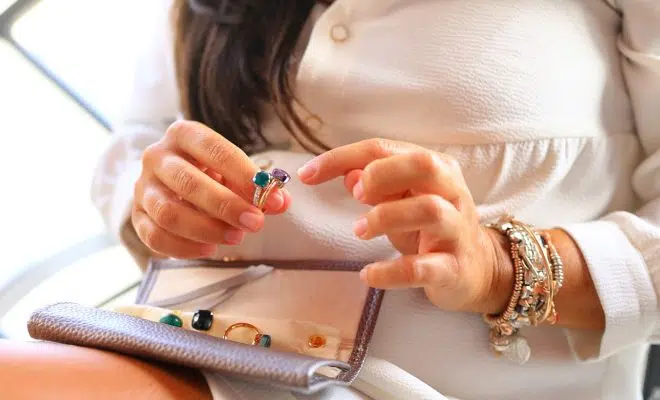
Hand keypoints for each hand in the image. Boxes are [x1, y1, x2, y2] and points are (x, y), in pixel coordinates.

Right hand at [132, 120, 290, 258]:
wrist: (168, 180)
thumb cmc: (209, 172)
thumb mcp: (233, 171)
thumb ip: (257, 186)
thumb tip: (281, 202)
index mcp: (184, 134)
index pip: (215, 151)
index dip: (245, 175)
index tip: (272, 199)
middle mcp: (157, 157)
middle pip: (189, 182)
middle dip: (226, 206)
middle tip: (256, 223)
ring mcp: (143, 187)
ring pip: (168, 213)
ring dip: (206, 230)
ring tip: (236, 238)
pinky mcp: (136, 216)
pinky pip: (155, 237)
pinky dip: (185, 248)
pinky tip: (209, 250)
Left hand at [298, 139, 512, 313]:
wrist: (476, 271)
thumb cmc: (430, 229)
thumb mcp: (401, 201)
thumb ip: (375, 184)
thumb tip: (346, 173)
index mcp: (434, 168)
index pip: (384, 149)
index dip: (341, 157)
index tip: (307, 174)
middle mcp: (451, 192)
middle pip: (423, 165)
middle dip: (381, 174)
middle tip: (355, 194)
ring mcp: (456, 229)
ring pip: (428, 210)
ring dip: (385, 216)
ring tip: (359, 230)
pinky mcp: (454, 267)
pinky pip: (423, 267)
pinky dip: (390, 271)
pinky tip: (368, 274)